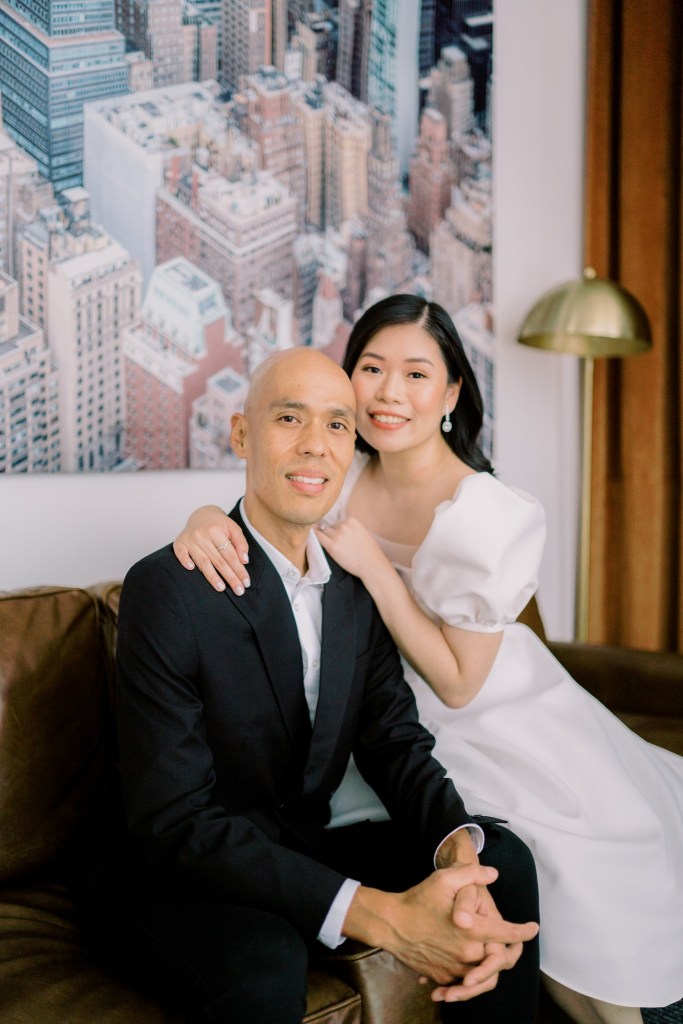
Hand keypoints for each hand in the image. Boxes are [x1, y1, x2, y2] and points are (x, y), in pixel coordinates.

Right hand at [173, 506, 250, 595]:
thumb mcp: (233, 528)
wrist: (201, 514)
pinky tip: (191, 569)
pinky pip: (180, 553)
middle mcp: (201, 535)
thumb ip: (241, 543)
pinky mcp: (179, 542)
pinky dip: (185, 561)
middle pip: (218, 560)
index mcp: (216, 530)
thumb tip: (244, 561)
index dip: (239, 570)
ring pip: (202, 561)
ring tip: (221, 588)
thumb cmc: (219, 524)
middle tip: (239, 591)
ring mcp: (189, 539)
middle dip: (230, 577)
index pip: (230, 555)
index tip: (246, 582)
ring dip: (212, 576)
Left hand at [315, 517, 386, 581]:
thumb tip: (338, 528)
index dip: (337, 531)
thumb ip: (351, 529)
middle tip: (335, 544)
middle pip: (330, 527)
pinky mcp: (331, 546)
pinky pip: (318, 538)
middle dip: (331, 534)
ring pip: (323, 532)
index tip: (338, 538)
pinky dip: (314, 537)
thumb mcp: (362, 533)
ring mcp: (337, 535)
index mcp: (352, 521)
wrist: (372, 565)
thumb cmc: (369, 552)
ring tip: (330, 546)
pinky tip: (310, 538)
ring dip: (324, 537)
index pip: (338, 523)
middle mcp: (343, 526)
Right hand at [343, 865, 537, 1002]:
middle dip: (508, 951)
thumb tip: (493, 874)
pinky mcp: (442, 976)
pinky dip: (469, 974)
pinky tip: (466, 963)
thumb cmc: (418, 900)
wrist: (390, 924)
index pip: (507, 935)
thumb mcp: (445, 878)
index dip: (523, 932)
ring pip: (482, 973)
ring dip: (489, 965)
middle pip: (498, 959)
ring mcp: (454, 968)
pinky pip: (463, 979)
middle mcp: (467, 953)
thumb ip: (473, 874)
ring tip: (490, 953)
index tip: (532, 928)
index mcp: (472, 930)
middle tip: (512, 943)